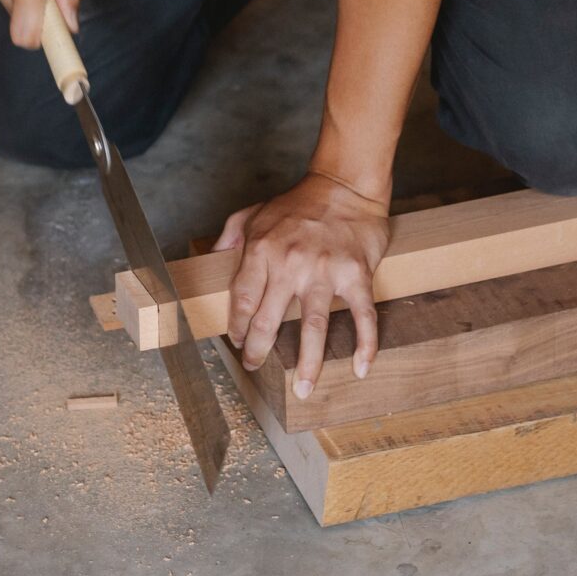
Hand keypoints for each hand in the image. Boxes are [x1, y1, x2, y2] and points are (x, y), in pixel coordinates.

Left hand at [213, 172, 389, 396]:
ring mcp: (325, 272)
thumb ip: (230, 237)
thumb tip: (212, 261)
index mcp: (262, 250)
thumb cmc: (299, 202)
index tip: (238, 343)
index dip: (237, 328)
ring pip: (314, 327)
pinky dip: (364, 344)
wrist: (345, 185)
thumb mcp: (254, 212)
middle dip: (258, 352)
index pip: (242, 300)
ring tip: (304, 390)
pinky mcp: (356, 275)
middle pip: (269, 321)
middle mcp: (291, 264)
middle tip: (255, 368)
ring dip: (308, 364)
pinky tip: (359, 369)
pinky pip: (362, 316)